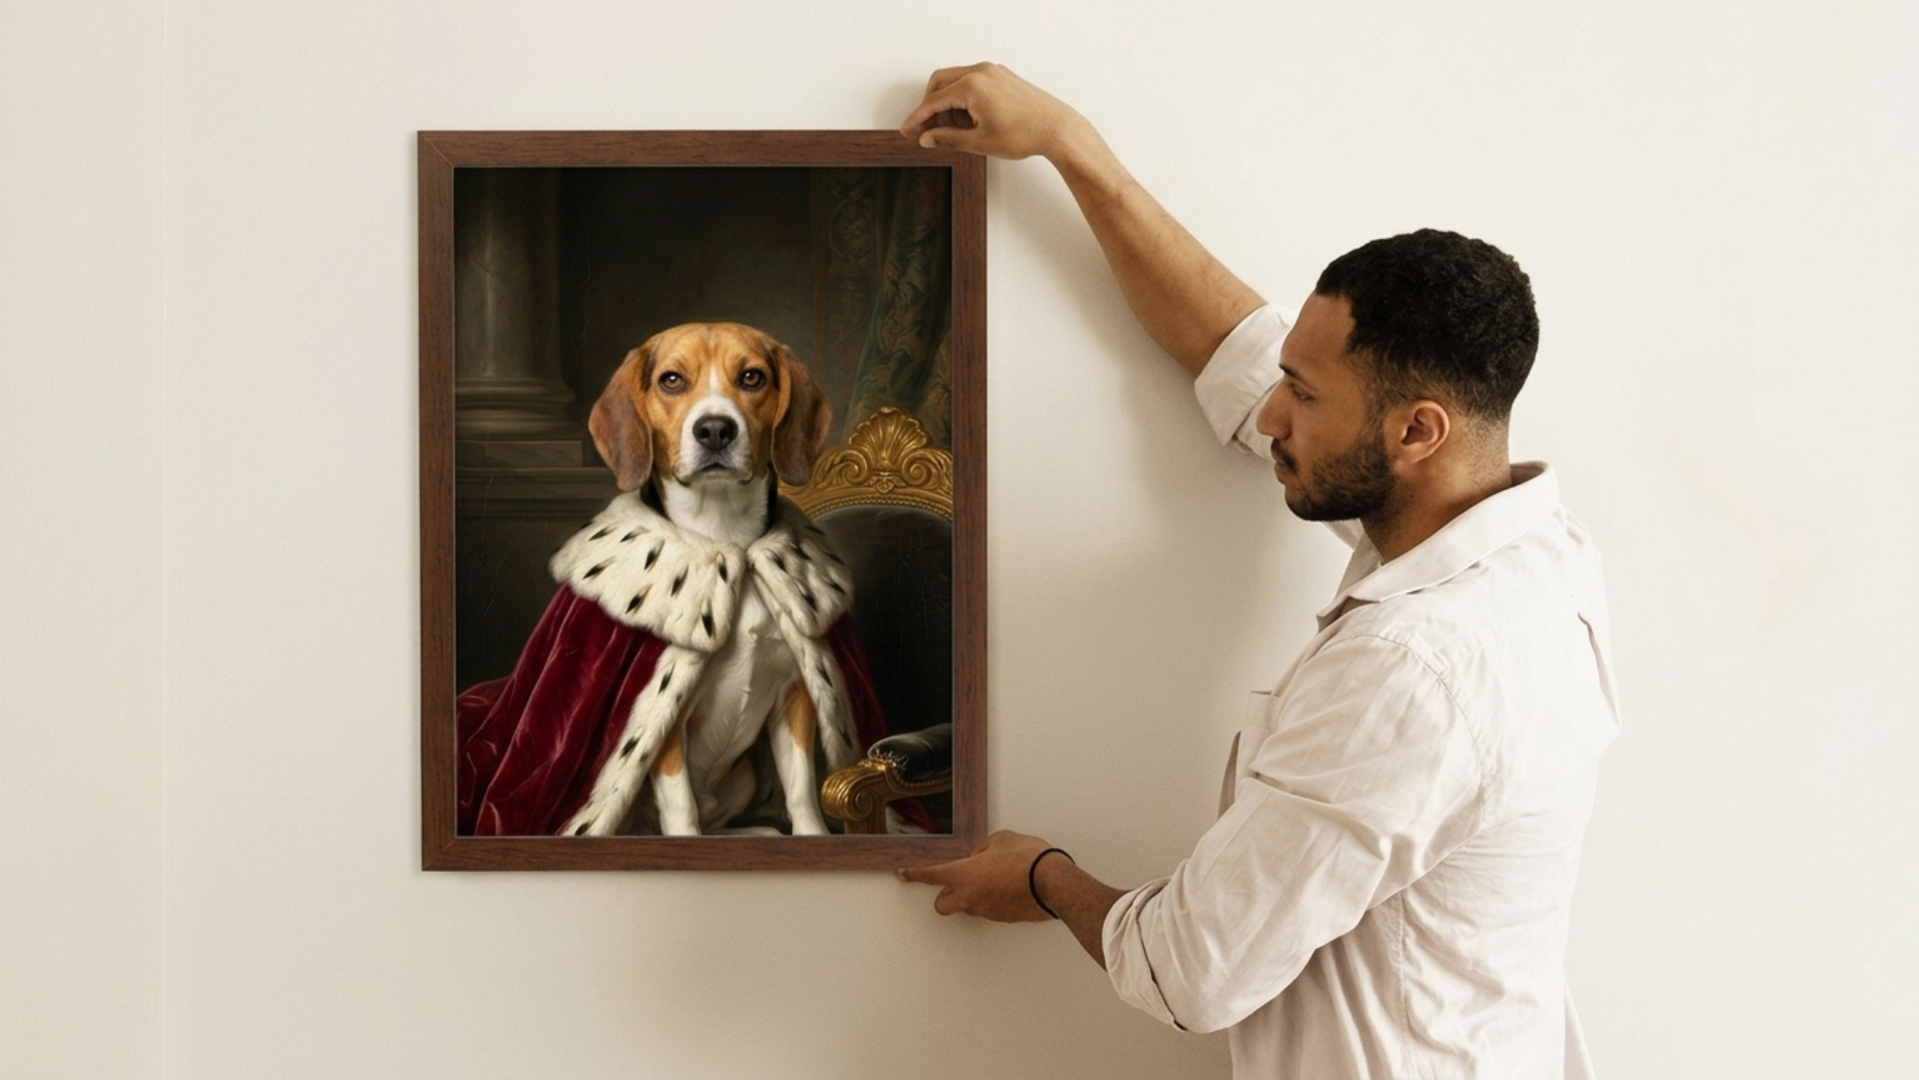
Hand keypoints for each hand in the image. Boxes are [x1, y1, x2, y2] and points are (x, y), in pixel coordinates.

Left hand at [896, 830, 1057, 921]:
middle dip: (943, 895)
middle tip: (954, 883)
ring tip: (992, 879)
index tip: (903, 873)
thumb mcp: (1001, 840)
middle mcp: (971, 897)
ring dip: (971, 897)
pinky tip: (1008, 888)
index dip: (913, 874)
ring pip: (967, 908)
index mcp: (964, 874)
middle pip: (941, 905)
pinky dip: (992, 900)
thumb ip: (983, 848)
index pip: (930, 875)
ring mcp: (987, 911)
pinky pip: (989, 910)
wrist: (1055, 883)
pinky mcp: (1003, 919)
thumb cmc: (1028, 859)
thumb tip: (979, 856)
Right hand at [899, 63, 1089, 161]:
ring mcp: (993, 71)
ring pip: (956, 81)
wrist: (1056, 128)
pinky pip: (973, 82)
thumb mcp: (979, 142)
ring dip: (950, 103)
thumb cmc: (1024, 134)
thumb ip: (948, 139)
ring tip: (963, 130)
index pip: (933, 101)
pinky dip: (966, 98)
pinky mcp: (1002, 76)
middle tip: (929, 129)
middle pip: (939, 83)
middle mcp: (980, 72)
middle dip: (931, 106)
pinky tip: (974, 120)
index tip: (908, 130)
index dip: (917, 118)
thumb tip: (927, 138)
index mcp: (972, 86)